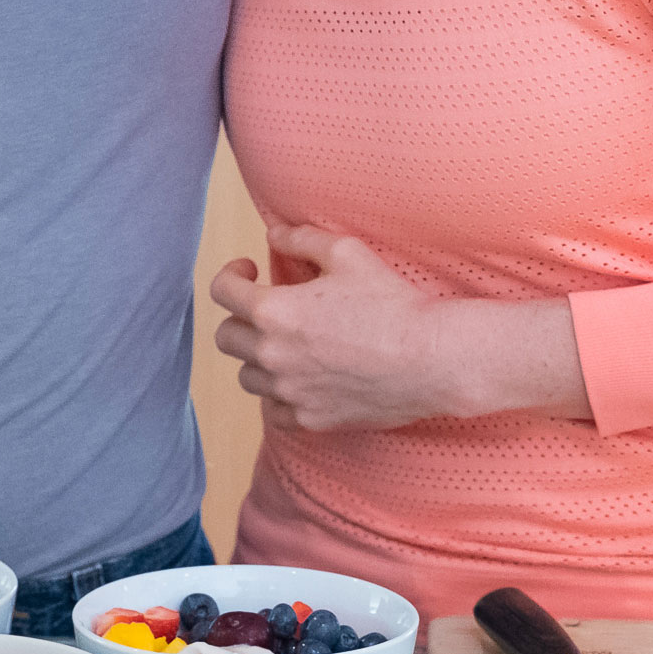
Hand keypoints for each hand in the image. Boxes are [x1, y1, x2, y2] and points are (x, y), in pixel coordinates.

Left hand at [211, 223, 592, 430]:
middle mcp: (272, 355)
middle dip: (240, 317)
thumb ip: (301, 239)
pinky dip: (278, 395)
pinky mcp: (311, 419)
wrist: (430, 359)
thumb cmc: (391, 302)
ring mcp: (289, 392)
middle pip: (226, 337)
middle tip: (265, 308)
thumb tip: (273, 234)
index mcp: (274, 311)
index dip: (231, 275)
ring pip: (246, 376)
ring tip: (284, 344)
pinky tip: (299, 378)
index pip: (222, 292)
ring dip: (256, 358)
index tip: (249, 271)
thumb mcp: (347, 253)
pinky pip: (273, 411)